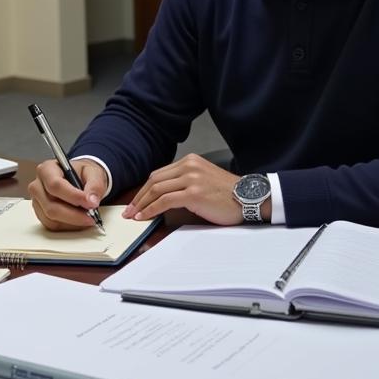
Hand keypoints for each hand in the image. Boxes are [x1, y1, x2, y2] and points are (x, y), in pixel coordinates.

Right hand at [29, 159, 108, 231]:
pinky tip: (79, 220)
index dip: (73, 196)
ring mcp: (37, 202)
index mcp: (47, 169)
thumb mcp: (93, 172)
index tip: (90, 203)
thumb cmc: (82, 174)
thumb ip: (94, 185)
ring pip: (51, 219)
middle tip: (92, 216)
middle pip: (51, 206)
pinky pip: (52, 226)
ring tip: (87, 218)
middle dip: (74, 214)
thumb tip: (92, 201)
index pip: (55, 185)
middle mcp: (37, 186)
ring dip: (72, 222)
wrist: (78, 179)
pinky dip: (68, 226)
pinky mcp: (41, 215)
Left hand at [122, 153, 250, 225]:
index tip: (136, 201)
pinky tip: (146, 216)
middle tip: (130, 210)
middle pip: (154, 181)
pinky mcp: (194, 193)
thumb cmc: (228, 193)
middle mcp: (189, 166)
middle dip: (139, 197)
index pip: (159, 174)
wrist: (248, 197)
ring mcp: (191, 179)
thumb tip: (162, 196)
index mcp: (190, 161)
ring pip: (157, 190)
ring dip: (142, 204)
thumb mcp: (203, 179)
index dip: (145, 189)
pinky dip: (152, 209)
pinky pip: (165, 201)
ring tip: (134, 216)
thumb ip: (185, 181)